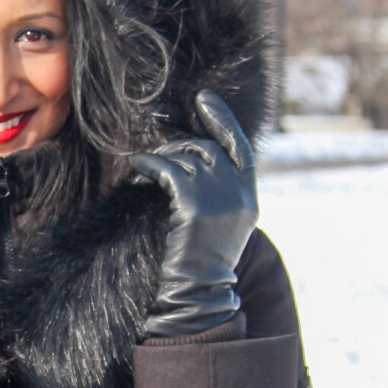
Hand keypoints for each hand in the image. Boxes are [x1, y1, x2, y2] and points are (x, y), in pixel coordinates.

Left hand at [130, 90, 258, 336]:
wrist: (198, 289)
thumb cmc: (202, 260)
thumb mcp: (222, 221)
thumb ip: (219, 190)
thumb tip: (194, 158)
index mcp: (250, 196)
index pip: (240, 147)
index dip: (223, 119)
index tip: (204, 98)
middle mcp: (239, 192)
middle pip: (207, 149)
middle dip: (179, 147)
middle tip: (157, 155)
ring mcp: (218, 197)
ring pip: (186, 158)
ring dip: (162, 157)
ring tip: (145, 165)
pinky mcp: (194, 204)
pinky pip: (168, 170)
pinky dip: (150, 164)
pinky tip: (137, 164)